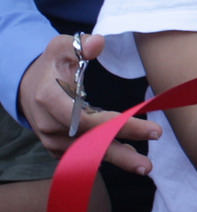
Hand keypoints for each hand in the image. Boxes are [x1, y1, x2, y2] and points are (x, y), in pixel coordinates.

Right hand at [16, 34, 159, 174]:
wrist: (29, 86)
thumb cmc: (52, 64)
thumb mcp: (62, 47)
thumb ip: (80, 45)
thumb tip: (97, 43)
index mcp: (51, 100)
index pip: (88, 121)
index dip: (120, 127)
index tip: (152, 130)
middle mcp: (49, 125)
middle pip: (89, 143)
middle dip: (120, 153)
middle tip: (147, 165)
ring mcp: (51, 139)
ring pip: (87, 154)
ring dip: (115, 160)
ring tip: (143, 167)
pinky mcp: (56, 148)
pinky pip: (81, 157)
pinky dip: (102, 160)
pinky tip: (124, 162)